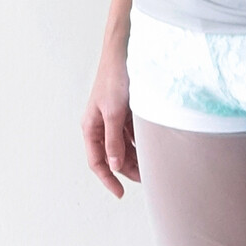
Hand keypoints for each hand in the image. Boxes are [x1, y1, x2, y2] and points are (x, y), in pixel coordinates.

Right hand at [81, 43, 140, 197]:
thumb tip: (114, 165)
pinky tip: (154, 148)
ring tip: (153, 166)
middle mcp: (101, 125)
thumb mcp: (113, 112)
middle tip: (146, 179)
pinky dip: (142, 143)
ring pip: (125, 146)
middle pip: (113, 156)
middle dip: (127, 169)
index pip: (96, 162)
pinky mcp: (127, 112)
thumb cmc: (114, 77)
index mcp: (91, 126)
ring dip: (137, 157)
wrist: (126, 51)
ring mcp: (115, 119)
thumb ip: (114, 139)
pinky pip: (134, 134)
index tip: (121, 193)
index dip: (107, 179)